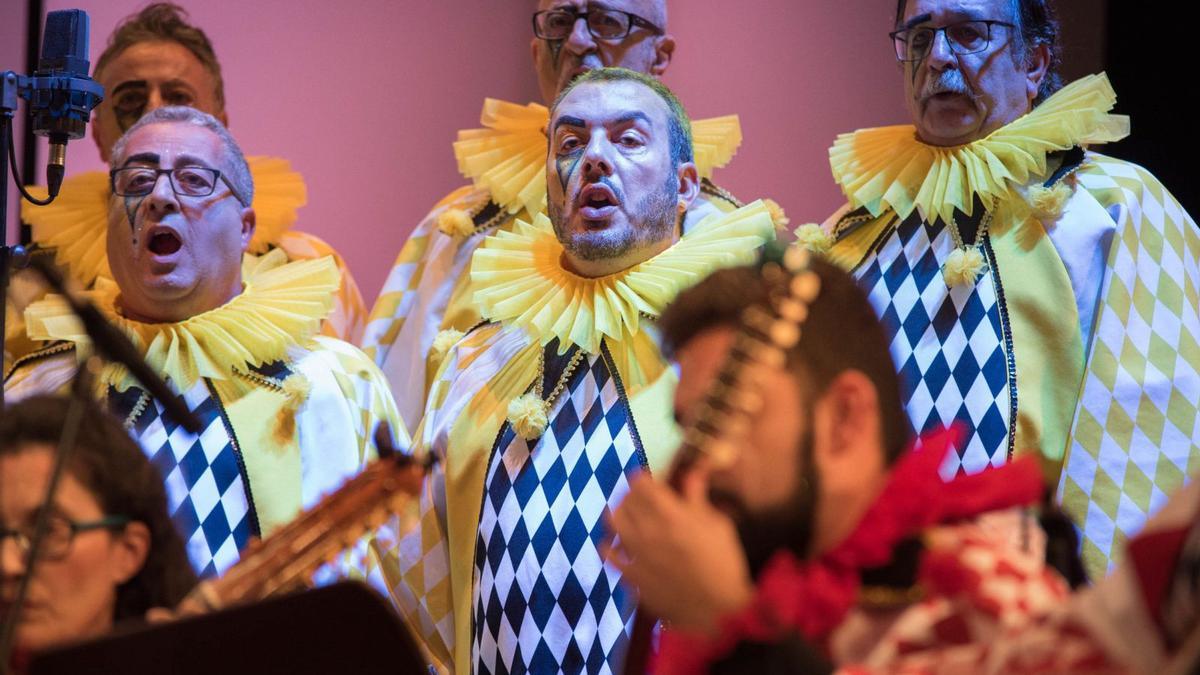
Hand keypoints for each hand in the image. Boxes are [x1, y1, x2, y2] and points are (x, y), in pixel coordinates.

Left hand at [604, 470, 753, 634]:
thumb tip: (693, 471)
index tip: (652, 480)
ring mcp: (636, 554)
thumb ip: (698, 497)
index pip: (640, 482)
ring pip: (612, 522)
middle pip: (625, 499)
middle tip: (644, 496)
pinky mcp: (631, 575)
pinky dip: (612, 543)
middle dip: (634, 493)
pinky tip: (623, 543)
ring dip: (620, 513)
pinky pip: (608, 553)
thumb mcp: (717, 525)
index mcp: (672, 515)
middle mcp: (648, 531)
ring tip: (631, 516)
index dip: (645, 477)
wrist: (718, 611)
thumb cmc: (724, 564)